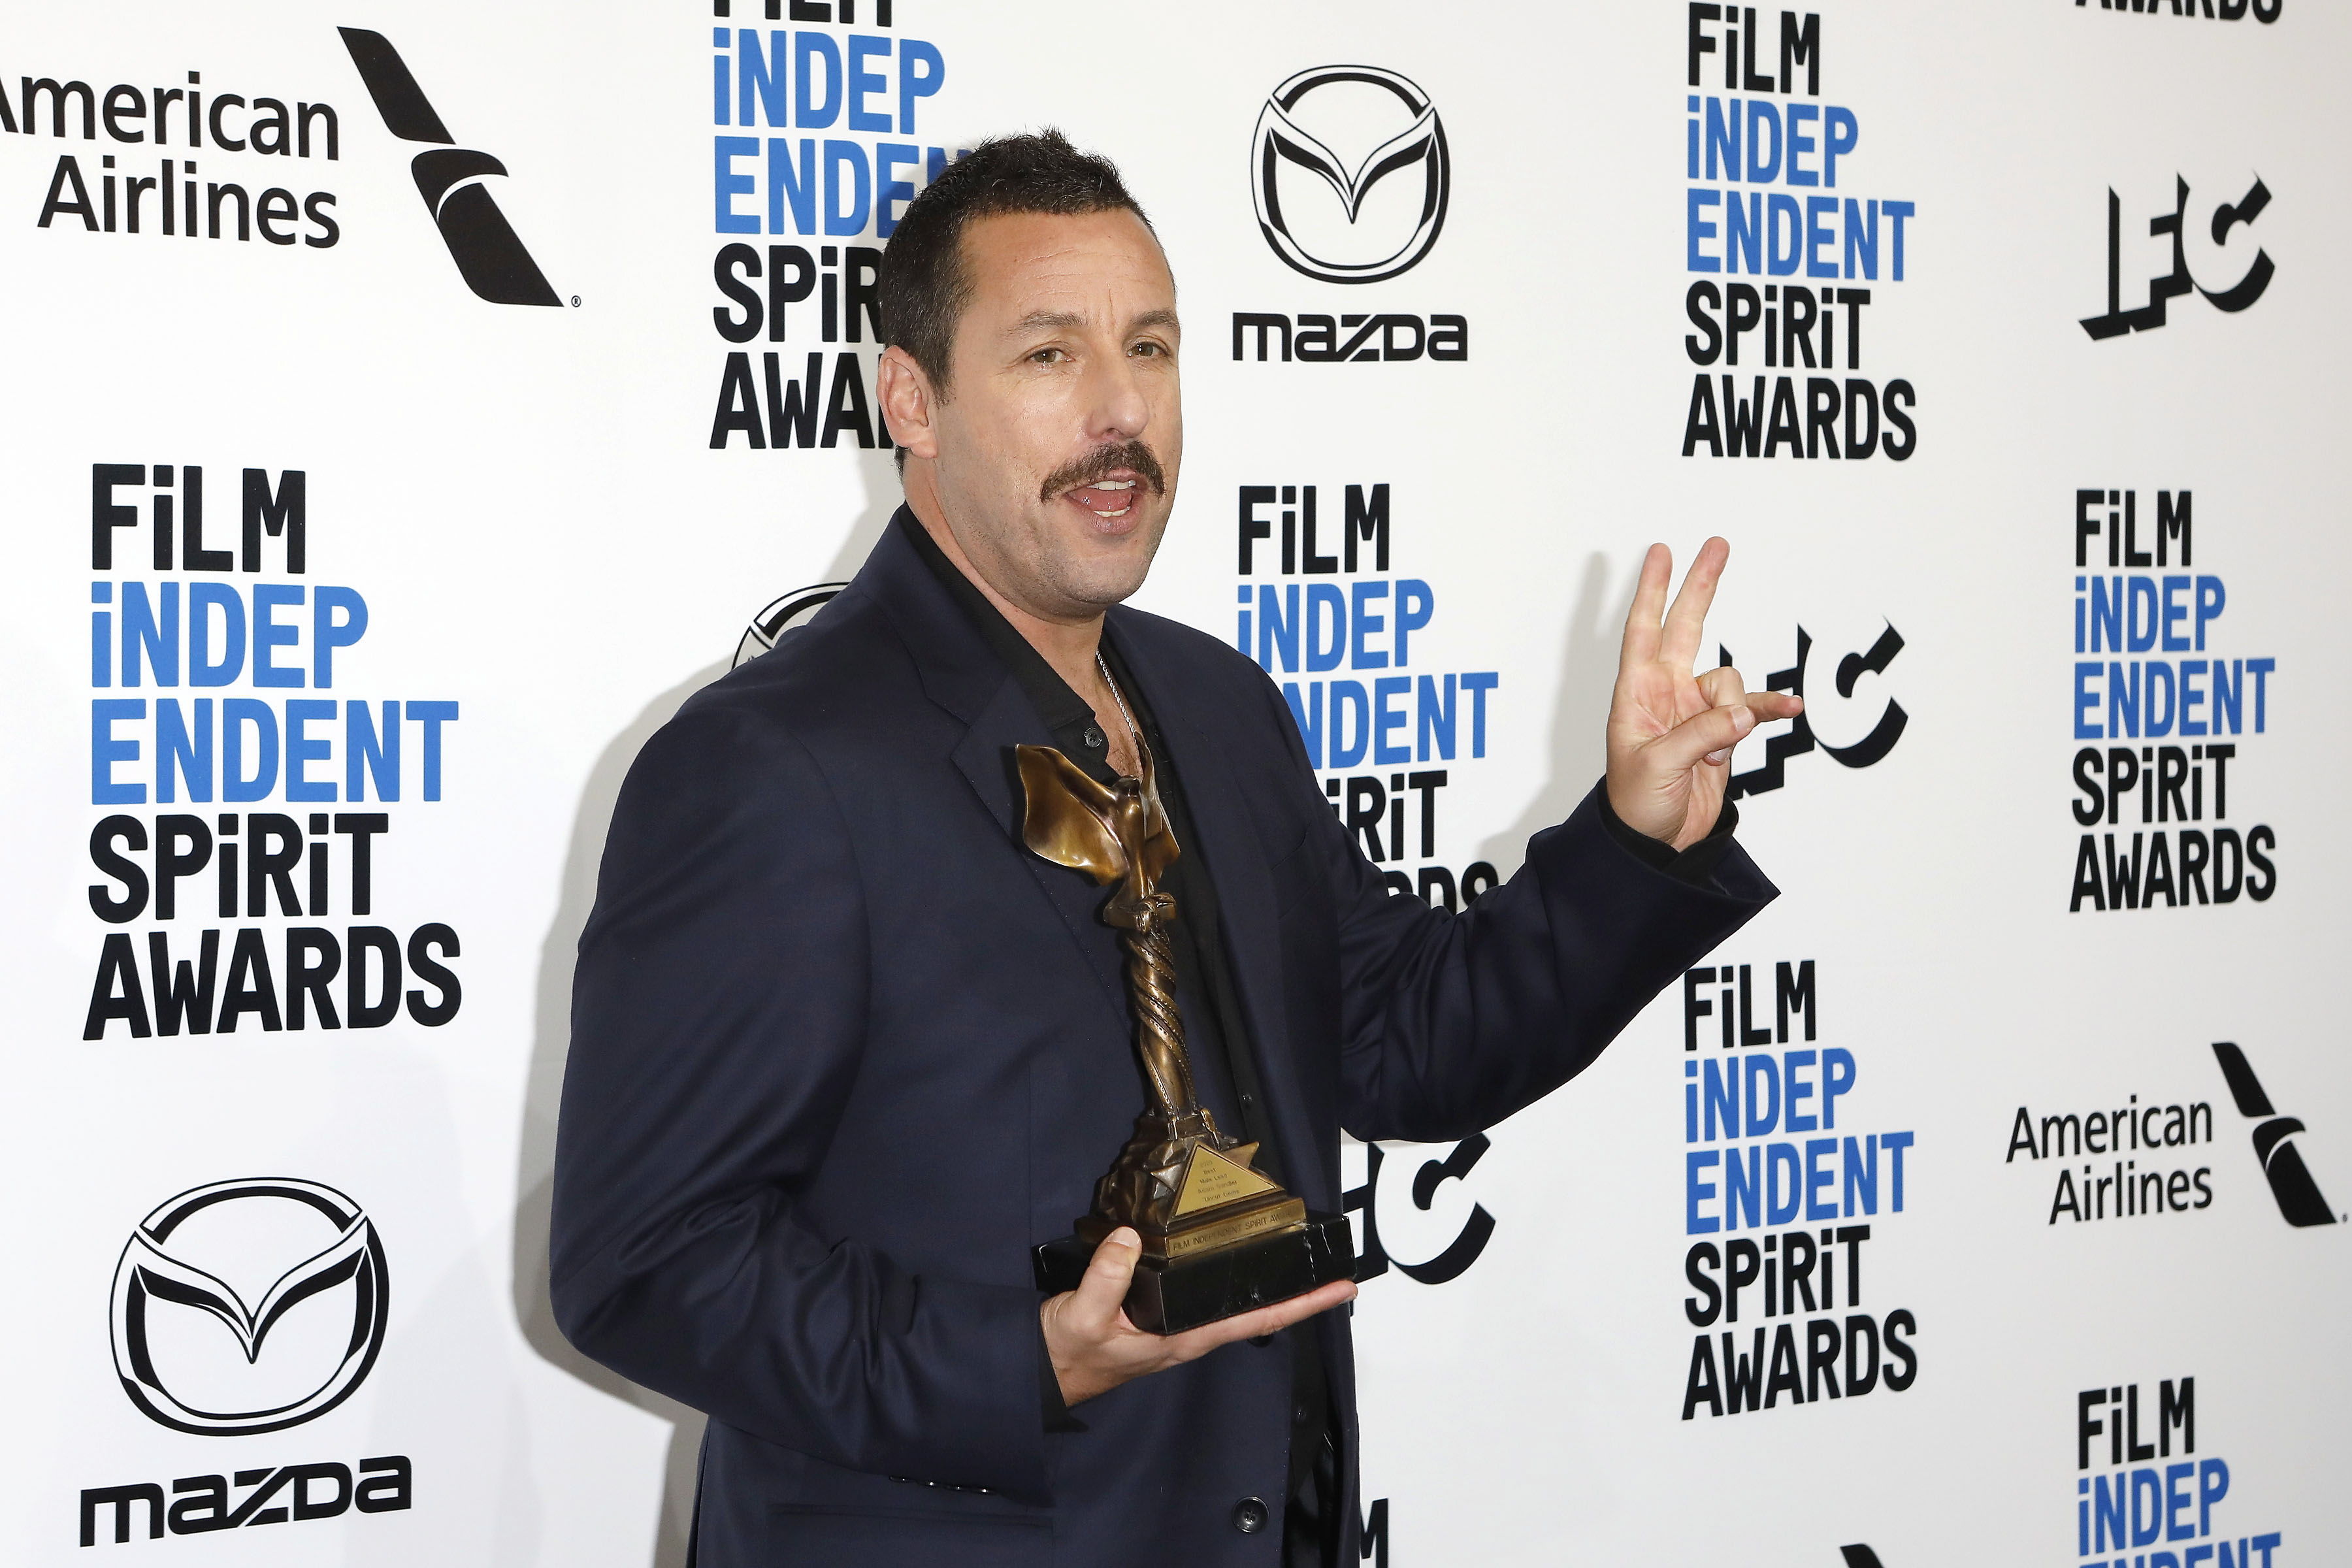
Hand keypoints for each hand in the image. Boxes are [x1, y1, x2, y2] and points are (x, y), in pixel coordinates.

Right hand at [1040, 1227, 1356, 1405]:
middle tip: (1329, 1262)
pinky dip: (1224, 1272)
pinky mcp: (1159, 1310)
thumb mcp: (1083, 1315)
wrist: (1043, 1370)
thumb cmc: (1068, 1353)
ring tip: (1291, 1252)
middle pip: (1255, 1309)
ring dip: (1263, 1280)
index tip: (1341, 1289)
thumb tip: (1131, 1237)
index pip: (1257, 1321)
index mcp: (1185, 1337)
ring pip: (1231, 1299)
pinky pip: (1202, 1290)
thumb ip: (1107, 1277)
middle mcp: (1190, 1330)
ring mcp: (1176, 1322)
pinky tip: (1228, 1253)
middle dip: (1294, 1289)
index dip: (1302, 1305)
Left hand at [1604, 538, 1802, 849]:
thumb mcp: (1658, 766)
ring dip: (1733, 714)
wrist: (1655, 842)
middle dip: (1701, 587)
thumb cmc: (1636, 803)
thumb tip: (1740, 716)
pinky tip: (1789, 712)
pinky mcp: (1723, 732)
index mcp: (1638, 693)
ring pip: (1730, 683)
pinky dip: (1770, 710)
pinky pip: (1753, 710)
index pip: (1644, 630)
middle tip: (1717, 545)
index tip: (1661, 552)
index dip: (1652, 590)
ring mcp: (1697, 709)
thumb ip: (1700, 736)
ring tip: (1714, 755)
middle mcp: (1667, 692)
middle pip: (1687, 627)